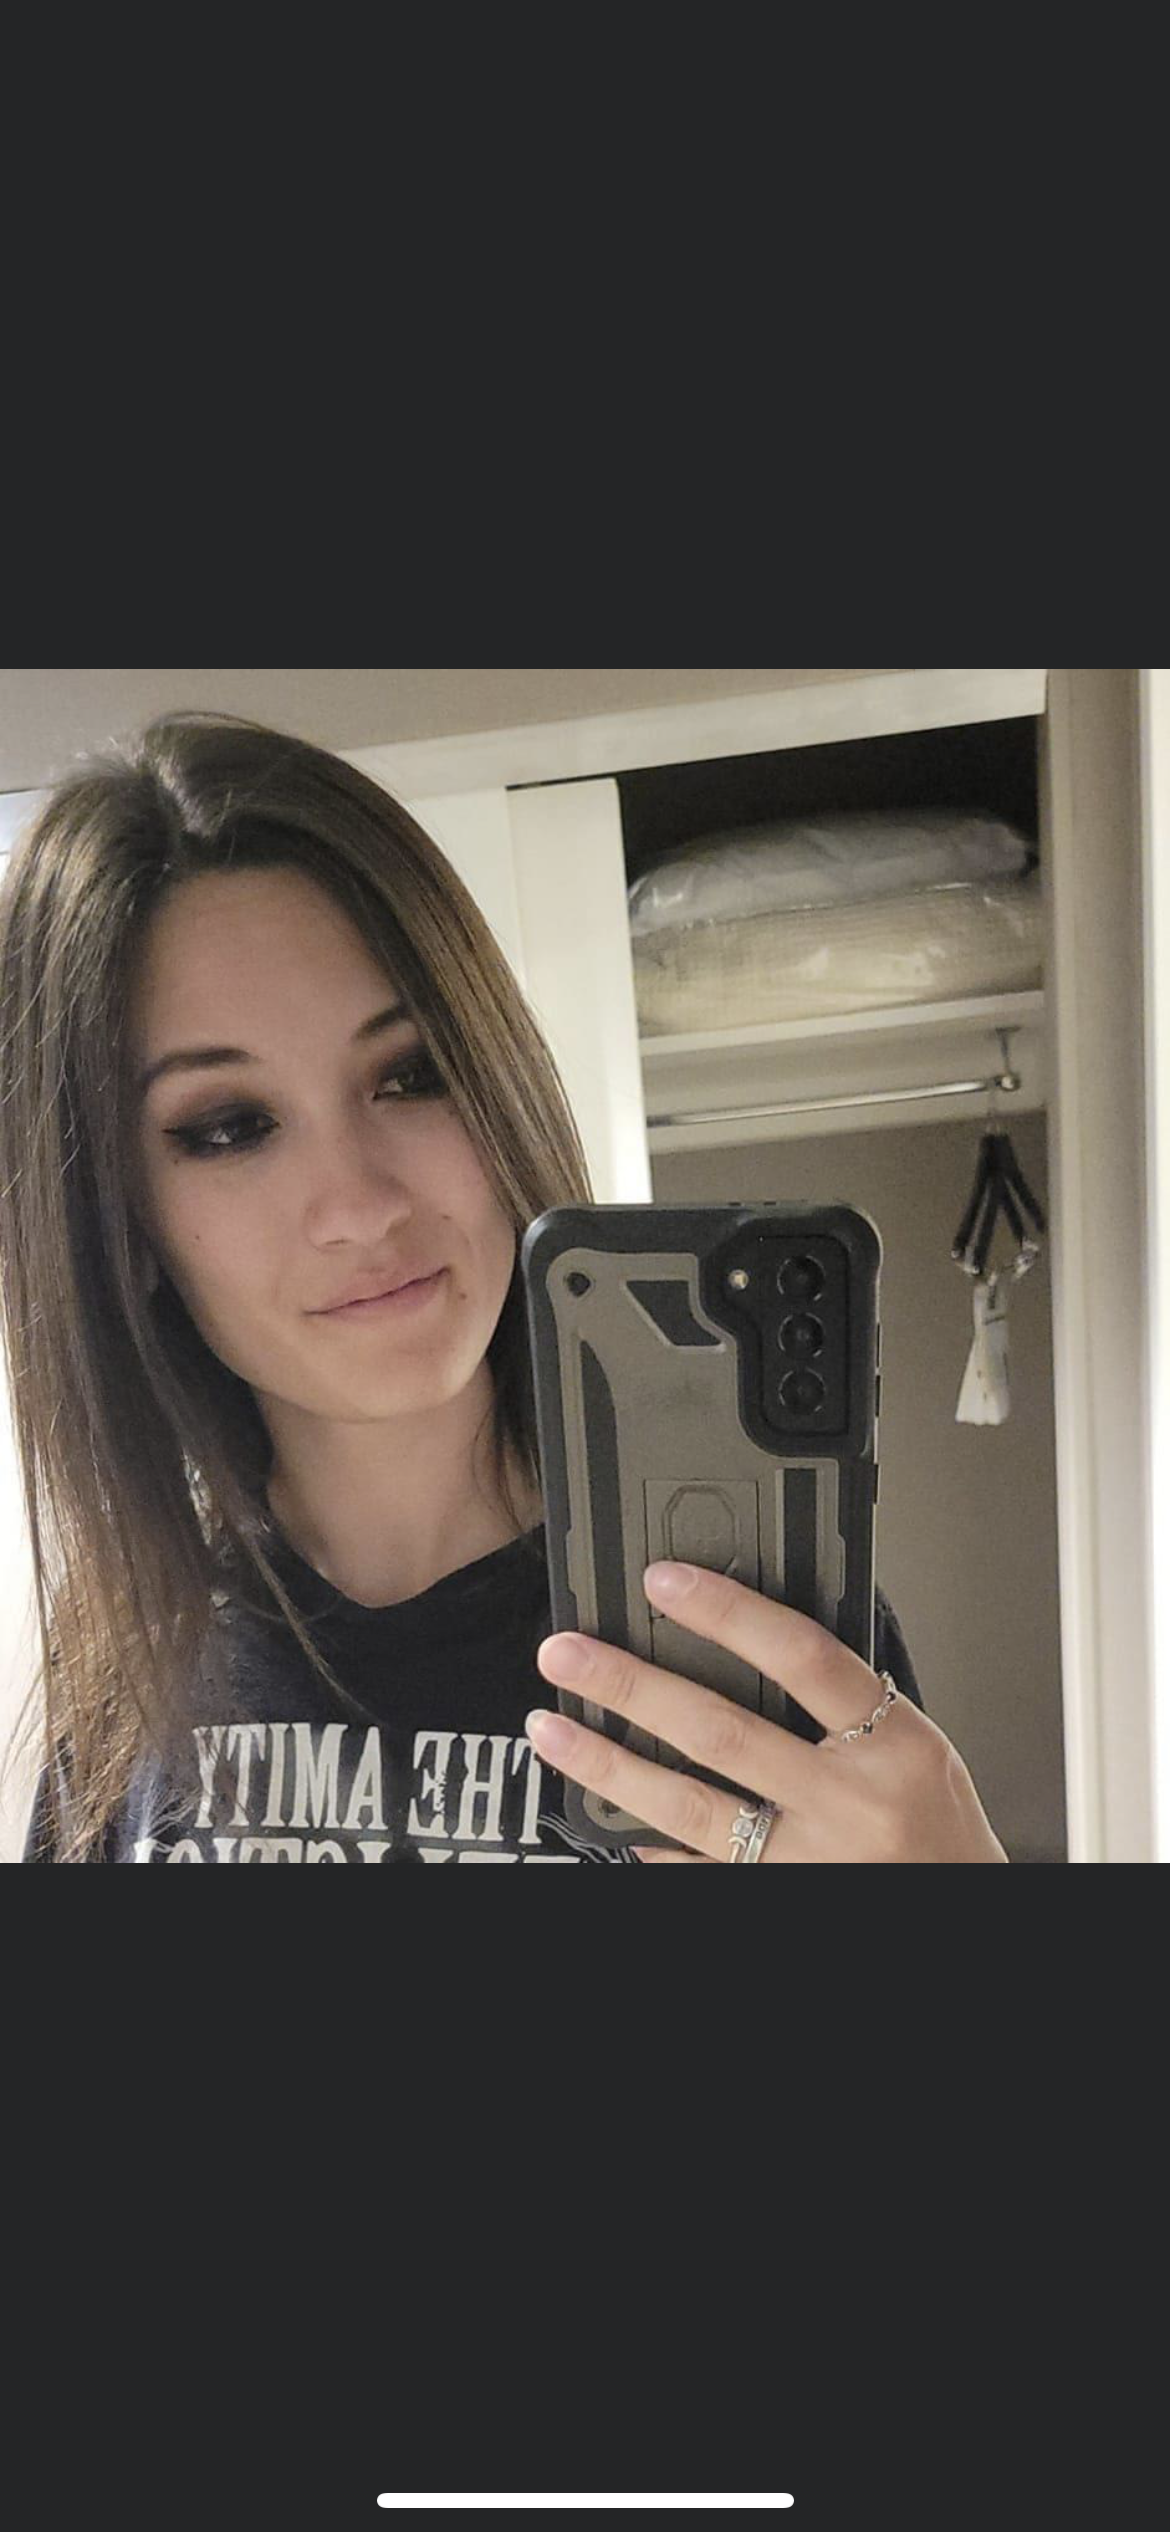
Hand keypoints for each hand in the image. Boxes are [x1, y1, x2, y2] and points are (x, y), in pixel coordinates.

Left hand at [529, 1561, 1007, 1862]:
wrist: (962, 1914)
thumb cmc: (942, 1839)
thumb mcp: (917, 1754)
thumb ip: (848, 1708)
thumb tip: (747, 1643)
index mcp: (897, 1748)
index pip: (801, 1656)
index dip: (727, 1611)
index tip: (664, 1580)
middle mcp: (851, 1806)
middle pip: (721, 1731)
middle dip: (631, 1686)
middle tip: (567, 1653)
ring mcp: (810, 1864)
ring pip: (691, 1807)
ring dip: (609, 1764)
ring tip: (553, 1728)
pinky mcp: (778, 1903)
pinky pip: (699, 1873)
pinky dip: (648, 1843)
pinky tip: (606, 1816)